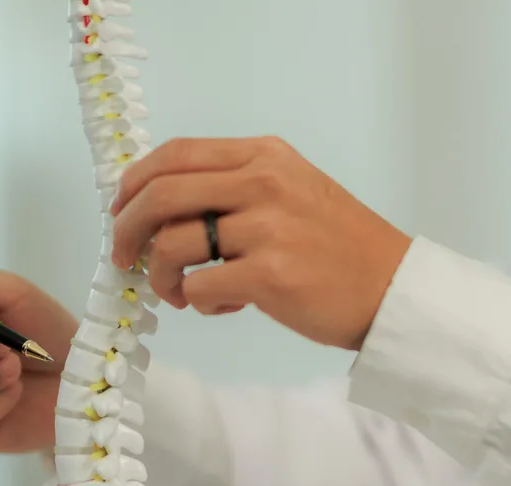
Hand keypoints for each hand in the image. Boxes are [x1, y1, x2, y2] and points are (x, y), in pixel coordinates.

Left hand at [109, 136, 412, 349]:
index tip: (119, 212)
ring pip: (170, 246)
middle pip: (160, 195)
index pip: (176, 154)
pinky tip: (221, 306)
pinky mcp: (269, 275)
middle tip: (123, 259)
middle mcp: (263, 183)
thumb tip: (157, 204)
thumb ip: (233, 186)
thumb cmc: (336, 246)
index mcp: (263, 156)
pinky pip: (198, 288)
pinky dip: (197, 304)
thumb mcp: (290, 189)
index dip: (133, 183)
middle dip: (126, 231)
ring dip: (161, 277)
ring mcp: (266, 228)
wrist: (391, 288)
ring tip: (181, 293)